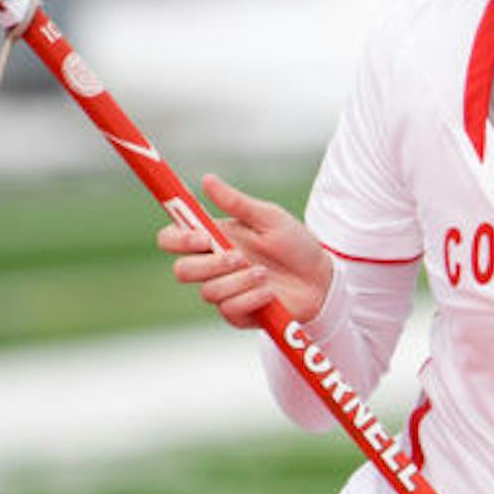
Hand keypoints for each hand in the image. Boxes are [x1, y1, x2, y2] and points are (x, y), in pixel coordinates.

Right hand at [154, 174, 332, 327]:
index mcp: (213, 238)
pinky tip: (270, 292)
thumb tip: (207, 179)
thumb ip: (237, 203)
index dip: (176, 239)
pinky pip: (229, 309)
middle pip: (181, 271)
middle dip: (209, 265)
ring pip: (208, 292)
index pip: (172, 239)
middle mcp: (213, 266)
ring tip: (264, 273)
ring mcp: (224, 291)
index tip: (201, 237)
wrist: (321, 279)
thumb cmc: (295, 245)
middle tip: (238, 257)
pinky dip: (251, 298)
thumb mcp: (269, 218)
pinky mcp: (237, 314)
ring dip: (239, 281)